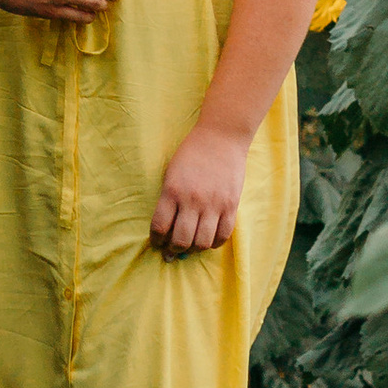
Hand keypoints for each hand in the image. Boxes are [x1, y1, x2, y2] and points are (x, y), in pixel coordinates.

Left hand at [151, 123, 247, 255]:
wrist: (221, 137)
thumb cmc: (192, 153)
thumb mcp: (171, 173)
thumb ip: (169, 199)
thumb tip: (168, 228)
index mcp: (172, 191)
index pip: (160, 226)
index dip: (156, 240)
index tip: (157, 242)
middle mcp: (192, 200)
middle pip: (181, 240)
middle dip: (173, 249)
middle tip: (172, 250)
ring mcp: (213, 204)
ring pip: (202, 242)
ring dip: (194, 249)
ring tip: (191, 246)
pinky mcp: (231, 205)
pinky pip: (223, 235)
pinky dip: (214, 243)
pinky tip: (208, 240)